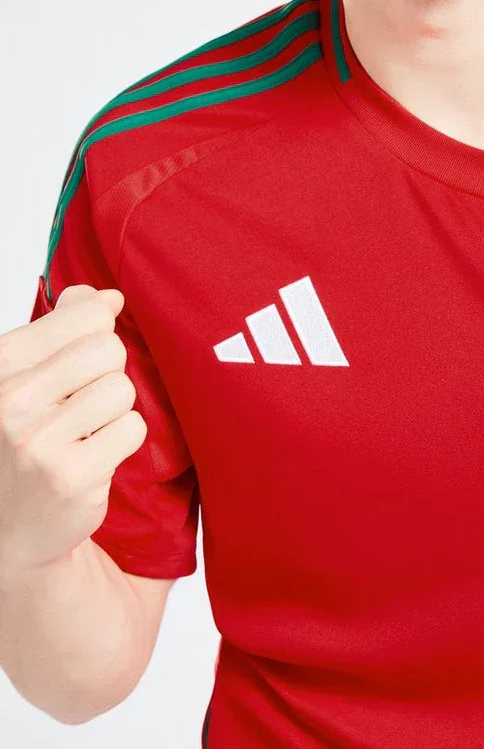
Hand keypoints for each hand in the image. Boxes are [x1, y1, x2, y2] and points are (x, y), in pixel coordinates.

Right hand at [0, 284, 144, 584]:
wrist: (8, 526)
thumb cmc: (21, 440)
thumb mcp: (24, 375)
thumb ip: (62, 327)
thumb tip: (108, 296)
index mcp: (0, 366)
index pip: (84, 315)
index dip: (98, 329)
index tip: (83, 352)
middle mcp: (10, 400)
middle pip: (109, 349)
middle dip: (107, 372)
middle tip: (81, 402)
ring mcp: (38, 441)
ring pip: (122, 389)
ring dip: (113, 410)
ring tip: (83, 431)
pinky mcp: (71, 476)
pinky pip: (132, 428)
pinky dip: (121, 440)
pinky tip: (92, 455)